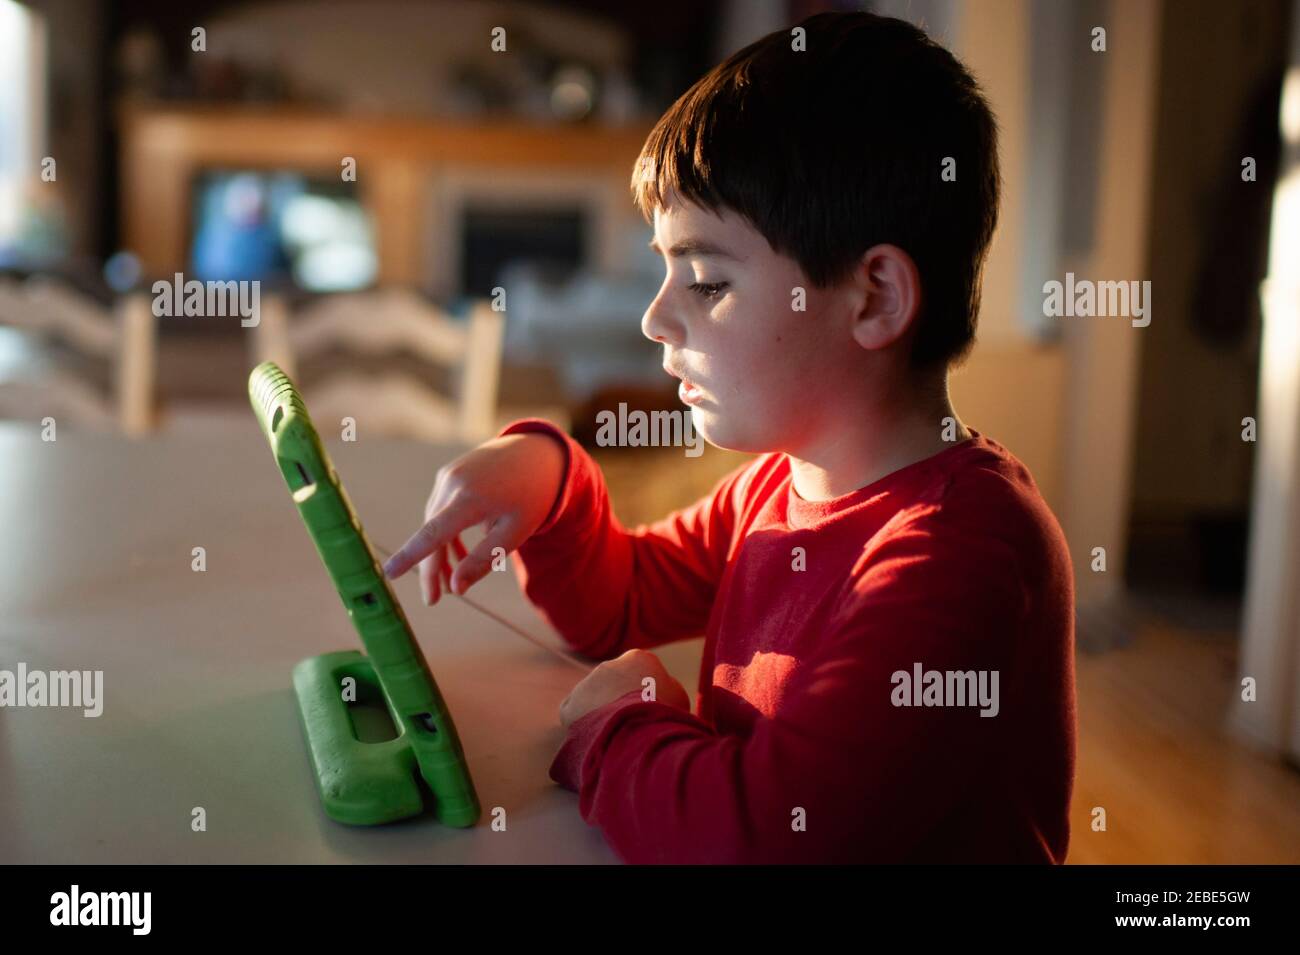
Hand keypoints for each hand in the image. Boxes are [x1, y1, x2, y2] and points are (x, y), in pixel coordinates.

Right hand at [382, 432, 565, 604]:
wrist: (538, 453)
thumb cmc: (532, 497)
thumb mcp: (514, 533)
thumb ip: (483, 560)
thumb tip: (456, 589)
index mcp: (472, 498)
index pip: (433, 533)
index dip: (410, 556)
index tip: (389, 573)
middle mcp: (454, 483)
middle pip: (432, 533)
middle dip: (431, 568)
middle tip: (433, 600)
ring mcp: (449, 475)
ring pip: (435, 522)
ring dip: (440, 552)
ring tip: (449, 580)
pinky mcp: (450, 474)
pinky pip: (441, 509)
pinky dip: (446, 532)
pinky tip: (456, 553)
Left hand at [559, 649, 690, 728]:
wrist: (636, 734)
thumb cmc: (665, 716)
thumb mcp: (679, 698)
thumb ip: (669, 688)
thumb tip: (664, 690)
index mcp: (638, 658)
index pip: (641, 673)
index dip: (648, 696)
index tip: (653, 714)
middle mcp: (608, 666)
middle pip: (616, 686)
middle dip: (623, 704)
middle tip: (634, 729)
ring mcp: (586, 685)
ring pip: (595, 702)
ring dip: (603, 717)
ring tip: (617, 740)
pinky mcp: (570, 707)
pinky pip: (575, 718)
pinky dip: (584, 730)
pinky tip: (598, 742)